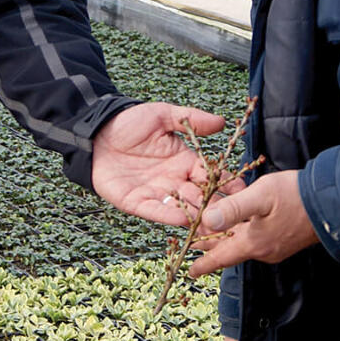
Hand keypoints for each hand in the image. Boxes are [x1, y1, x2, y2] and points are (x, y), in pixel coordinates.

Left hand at [91, 102, 228, 224]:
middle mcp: (174, 180)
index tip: (244, 190)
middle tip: (235, 217)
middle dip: (216, 207)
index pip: (210, 175)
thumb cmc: (129, 122)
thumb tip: (221, 122)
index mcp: (184, 161)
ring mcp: (155, 193)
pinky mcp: (136, 202)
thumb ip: (191, 119)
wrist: (95, 132)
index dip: (226, 182)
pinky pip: (155, 211)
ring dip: (196, 217)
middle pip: (199, 197)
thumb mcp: (162, 116)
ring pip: (181, 208)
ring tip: (212, 225)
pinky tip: (183, 220)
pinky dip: (168, 216)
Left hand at [188, 170, 317, 276]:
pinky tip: (244, 222)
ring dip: (228, 236)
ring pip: (244, 244)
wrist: (333, 203)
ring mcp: (277, 247)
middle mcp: (264, 251)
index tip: (190, 272)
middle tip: (196, 239)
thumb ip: (233, 208)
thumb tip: (207, 220)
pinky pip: (258, 239)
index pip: (222, 258)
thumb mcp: (260, 196)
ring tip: (215, 228)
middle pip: (231, 250)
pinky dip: (244, 232)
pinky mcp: (287, 241)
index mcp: (253, 244)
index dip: (204, 264)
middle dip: (213, 245)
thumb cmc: (295, 196)